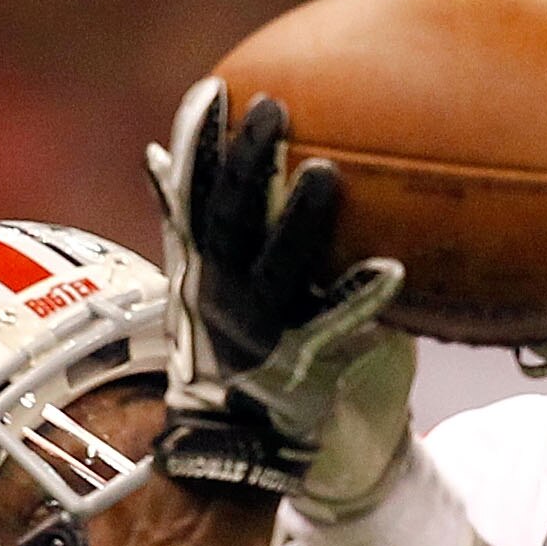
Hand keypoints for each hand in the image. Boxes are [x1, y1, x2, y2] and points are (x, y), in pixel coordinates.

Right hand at [146, 78, 406, 492]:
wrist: (246, 453)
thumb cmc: (236, 354)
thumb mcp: (198, 289)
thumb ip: (184, 223)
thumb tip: (153, 155)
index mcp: (202, 272)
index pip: (195, 197)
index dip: (200, 146)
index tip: (215, 92)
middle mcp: (224, 297)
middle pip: (230, 221)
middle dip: (247, 164)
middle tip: (273, 109)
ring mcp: (260, 332)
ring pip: (277, 270)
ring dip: (298, 222)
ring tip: (327, 173)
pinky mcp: (301, 367)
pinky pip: (333, 328)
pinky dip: (359, 298)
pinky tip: (393, 269)